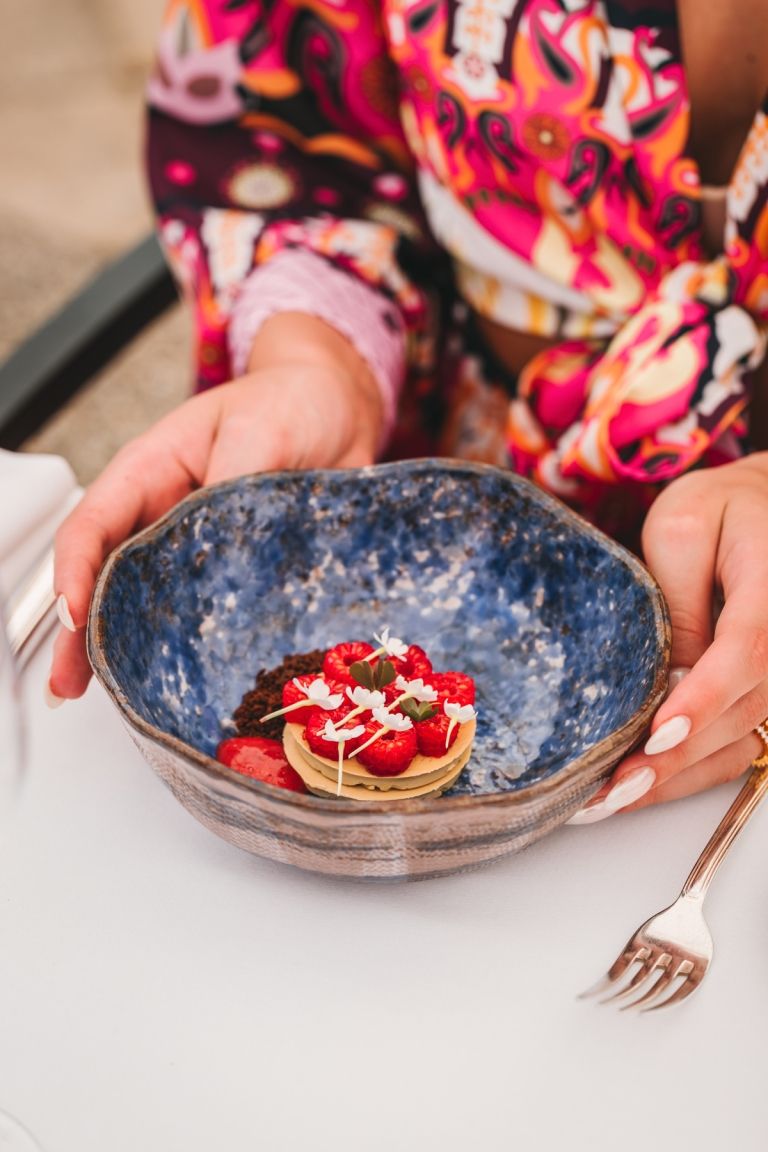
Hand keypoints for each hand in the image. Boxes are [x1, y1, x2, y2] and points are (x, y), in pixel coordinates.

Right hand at [49, 314, 382, 700]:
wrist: (340, 411)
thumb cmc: (292, 404)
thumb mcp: (261, 430)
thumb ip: (233, 486)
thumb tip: (221, 548)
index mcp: (151, 473)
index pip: (94, 524)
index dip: (74, 572)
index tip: (73, 617)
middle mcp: (165, 518)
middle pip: (110, 578)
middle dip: (85, 632)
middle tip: (70, 684)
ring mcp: (199, 552)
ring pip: (153, 607)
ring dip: (134, 650)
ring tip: (122, 698)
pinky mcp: (240, 578)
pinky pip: (212, 618)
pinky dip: (198, 651)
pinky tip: (192, 684)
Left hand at [568, 453, 767, 822]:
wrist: (763, 509)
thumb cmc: (720, 511)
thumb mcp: (683, 530)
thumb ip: (677, 601)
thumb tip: (665, 678)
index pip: (746, 652)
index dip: (702, 699)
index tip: (657, 735)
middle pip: (741, 712)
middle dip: (673, 758)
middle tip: (608, 791)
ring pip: (740, 741)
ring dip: (677, 777)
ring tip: (609, 802)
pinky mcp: (766, 693)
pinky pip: (739, 742)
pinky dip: (690, 769)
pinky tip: (640, 787)